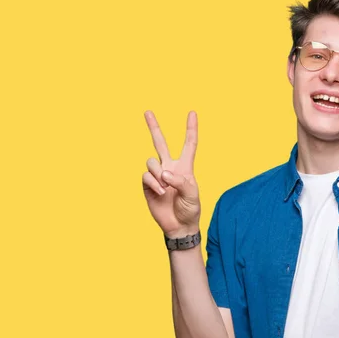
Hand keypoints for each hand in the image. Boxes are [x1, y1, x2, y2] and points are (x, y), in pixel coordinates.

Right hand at [142, 110, 200, 237]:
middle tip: (147, 111)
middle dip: (153, 127)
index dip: (191, 129)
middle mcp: (169, 167)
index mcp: (185, 166)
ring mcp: (157, 176)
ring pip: (151, 161)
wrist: (178, 225)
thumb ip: (181, 181)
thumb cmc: (190, 210)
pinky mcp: (147, 185)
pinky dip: (153, 183)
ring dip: (158, 174)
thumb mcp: (192, 195)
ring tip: (166, 188)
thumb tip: (164, 173)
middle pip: (160, 143)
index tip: (192, 113)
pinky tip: (160, 192)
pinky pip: (146, 176)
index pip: (189, 144)